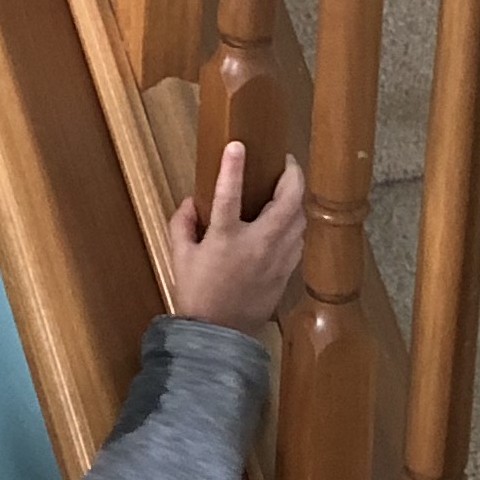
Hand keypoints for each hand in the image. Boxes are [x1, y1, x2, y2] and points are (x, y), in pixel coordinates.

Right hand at [166, 141, 306, 332]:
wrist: (221, 334)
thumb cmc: (197, 294)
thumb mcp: (179, 257)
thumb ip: (182, 224)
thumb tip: (191, 202)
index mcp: (226, 239)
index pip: (229, 195)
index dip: (233, 168)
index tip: (238, 145)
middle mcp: (258, 244)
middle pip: (288, 201)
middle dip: (292, 175)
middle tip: (286, 162)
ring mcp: (278, 258)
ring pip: (300, 218)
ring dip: (296, 198)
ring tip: (287, 188)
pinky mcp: (288, 270)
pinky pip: (299, 238)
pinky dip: (296, 222)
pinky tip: (287, 220)